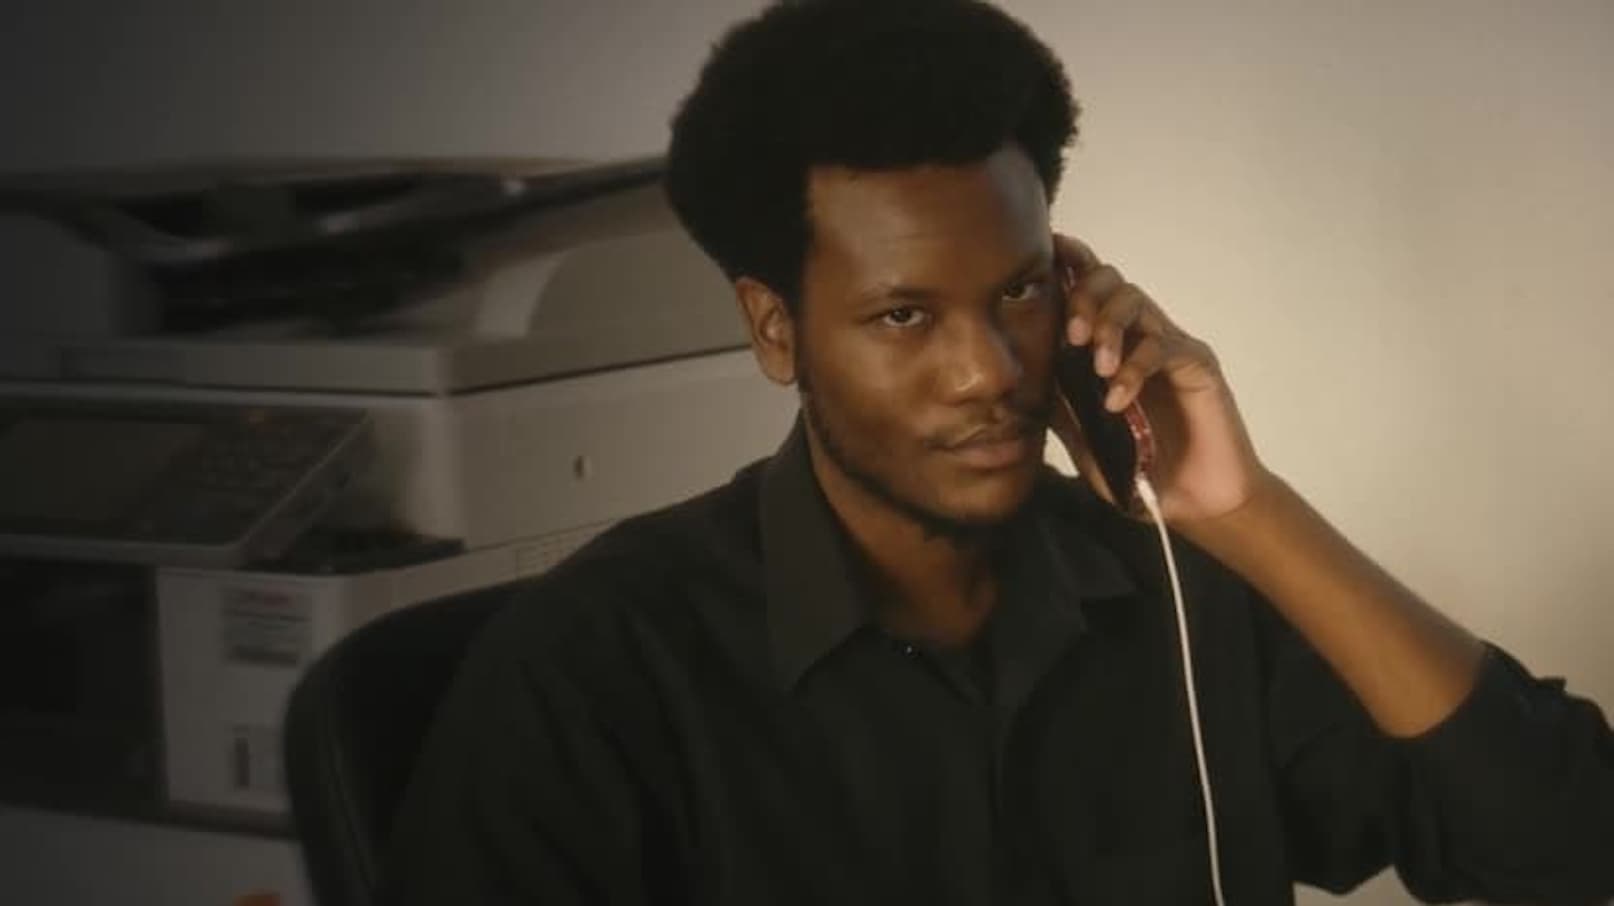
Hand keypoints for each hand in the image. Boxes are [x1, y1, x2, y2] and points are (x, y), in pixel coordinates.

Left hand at [1050, 234, 1271, 523]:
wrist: (1196, 504)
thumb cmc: (1143, 471)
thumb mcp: (1088, 441)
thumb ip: (1063, 408)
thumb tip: (1025, 379)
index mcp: (1113, 348)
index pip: (1091, 293)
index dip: (1071, 265)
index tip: (1047, 251)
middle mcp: (1141, 338)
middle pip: (1112, 282)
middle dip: (1084, 297)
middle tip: (1072, 335)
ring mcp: (1171, 348)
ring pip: (1137, 303)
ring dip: (1109, 327)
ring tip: (1096, 368)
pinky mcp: (1198, 365)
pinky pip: (1163, 346)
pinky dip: (1134, 369)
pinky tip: (1118, 400)